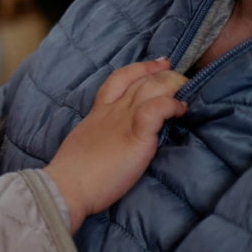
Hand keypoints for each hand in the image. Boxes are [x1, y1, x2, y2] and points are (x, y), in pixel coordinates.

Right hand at [45, 58, 186, 224]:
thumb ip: (101, 137)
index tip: (159, 64)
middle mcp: (112, 111)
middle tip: (180, 76)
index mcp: (98, 113)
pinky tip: (181, 110)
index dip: (142, 68)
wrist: (66, 187)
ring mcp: (124, 120)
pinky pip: (158, 108)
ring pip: (152, 86)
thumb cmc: (72, 175)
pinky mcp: (136, 134)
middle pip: (141, 79)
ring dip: (173, 84)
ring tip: (185, 90)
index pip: (120, 78)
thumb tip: (112, 141)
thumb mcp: (85, 145)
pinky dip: (173, 105)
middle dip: (164, 73)